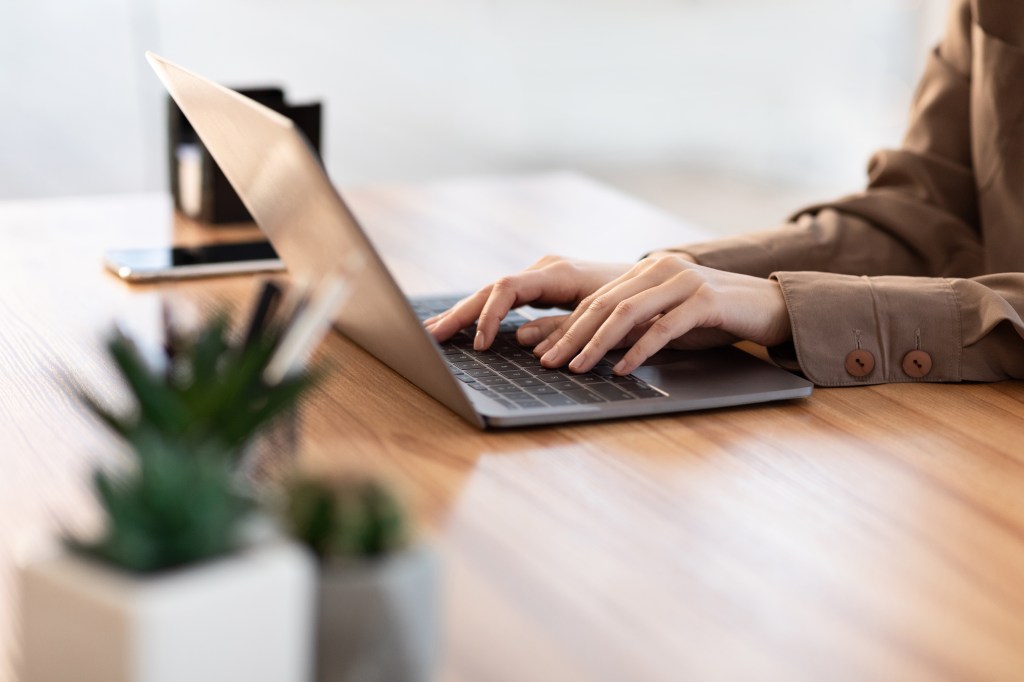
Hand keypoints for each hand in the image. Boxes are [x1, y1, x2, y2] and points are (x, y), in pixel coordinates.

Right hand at [424, 256, 632, 347]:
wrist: (657, 281)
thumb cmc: (637, 302)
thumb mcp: (607, 319)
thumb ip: (565, 329)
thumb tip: (524, 341)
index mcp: (558, 273)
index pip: (507, 288)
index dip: (489, 316)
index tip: (482, 345)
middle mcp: (544, 270)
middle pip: (490, 290)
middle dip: (460, 313)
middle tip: (430, 335)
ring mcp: (540, 278)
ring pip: (492, 293)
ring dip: (463, 313)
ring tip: (433, 331)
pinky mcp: (541, 288)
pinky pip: (503, 300)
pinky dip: (480, 313)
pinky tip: (461, 325)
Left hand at [524, 254, 791, 374]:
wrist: (771, 307)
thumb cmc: (716, 318)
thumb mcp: (668, 320)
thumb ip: (635, 328)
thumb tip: (592, 351)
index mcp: (646, 270)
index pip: (596, 299)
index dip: (565, 326)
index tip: (540, 350)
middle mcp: (660, 269)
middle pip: (604, 304)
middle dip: (570, 336)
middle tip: (546, 362)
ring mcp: (683, 282)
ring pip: (627, 313)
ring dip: (597, 344)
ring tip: (576, 368)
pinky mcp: (706, 300)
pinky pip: (664, 327)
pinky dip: (639, 350)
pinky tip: (622, 369)